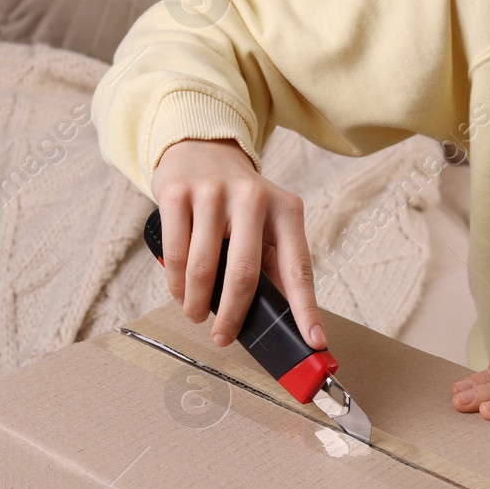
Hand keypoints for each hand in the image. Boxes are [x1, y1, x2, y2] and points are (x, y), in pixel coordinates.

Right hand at [150, 137, 324, 350]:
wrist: (201, 148)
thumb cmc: (239, 200)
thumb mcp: (269, 222)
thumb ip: (276, 264)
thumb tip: (288, 321)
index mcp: (286, 210)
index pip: (298, 267)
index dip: (306, 308)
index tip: (314, 341)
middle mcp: (253, 197)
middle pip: (244, 274)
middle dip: (232, 316)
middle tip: (222, 337)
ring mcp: (213, 192)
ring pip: (203, 267)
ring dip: (196, 302)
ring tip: (195, 313)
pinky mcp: (178, 192)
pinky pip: (175, 252)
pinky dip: (176, 282)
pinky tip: (180, 291)